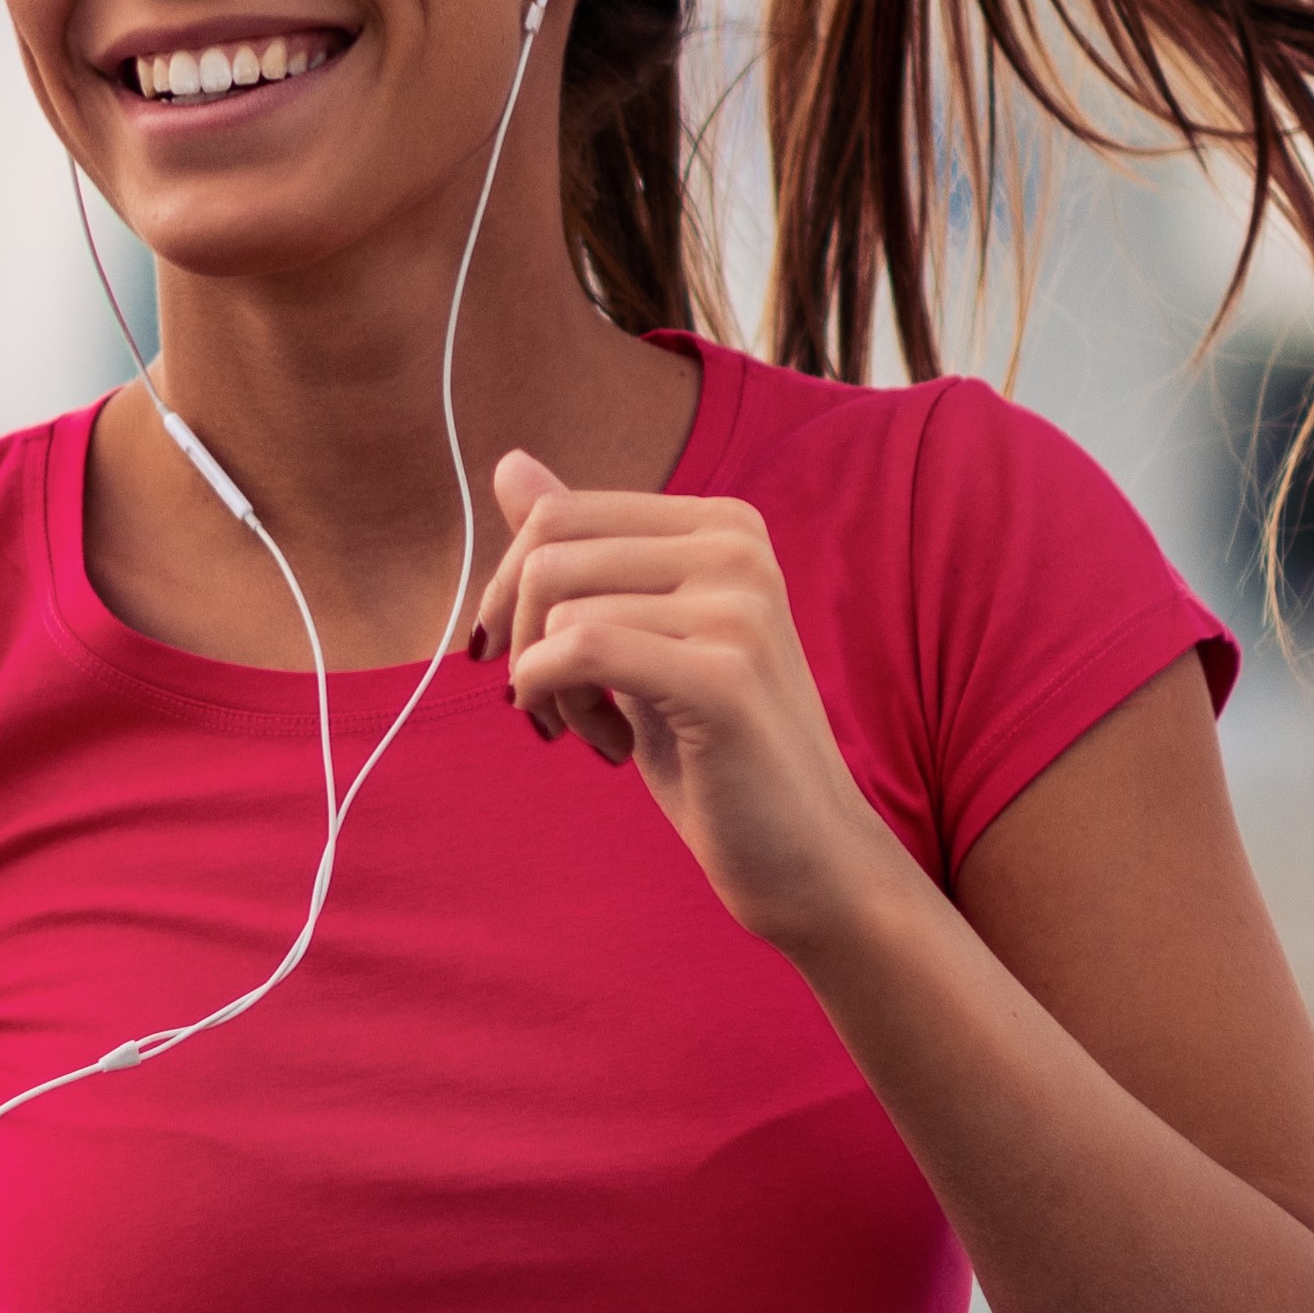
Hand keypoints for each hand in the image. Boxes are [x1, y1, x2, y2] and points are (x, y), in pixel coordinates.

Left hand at [466, 447, 902, 955]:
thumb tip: (510, 462)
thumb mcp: (638, 635)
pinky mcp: (723, 674)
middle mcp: (738, 547)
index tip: (523, 657)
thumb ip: (585, 550)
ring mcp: (739, 606)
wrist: (804, 850)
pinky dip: (556, 701)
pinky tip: (605, 744)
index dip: (509, 590)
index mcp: (724, 523)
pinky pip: (578, 651)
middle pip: (547, 551)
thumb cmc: (714, 749)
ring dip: (547, 688)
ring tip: (595, 734)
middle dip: (519, 637)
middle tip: (546, 705)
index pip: (560, 512)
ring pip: (559, 609)